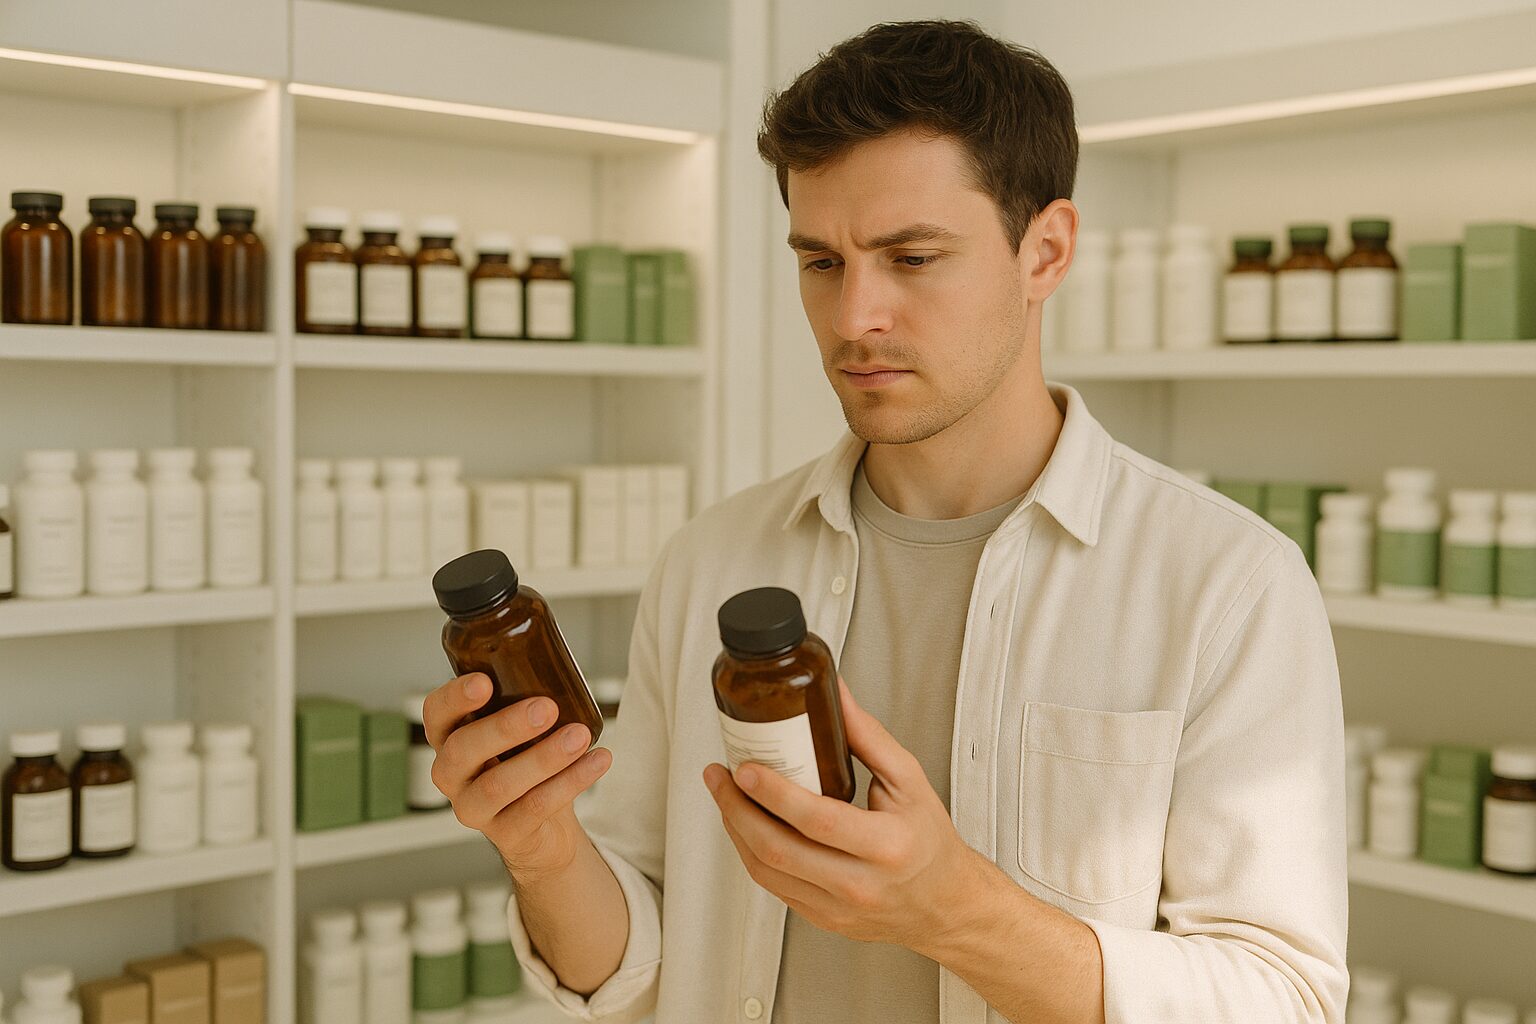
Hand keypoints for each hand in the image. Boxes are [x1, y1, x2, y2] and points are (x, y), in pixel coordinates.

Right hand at [424, 673, 612, 880]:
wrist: (543, 828)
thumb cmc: (527, 762)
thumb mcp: (521, 729)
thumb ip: (526, 697)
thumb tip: (559, 656)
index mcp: (451, 738)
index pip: (436, 714)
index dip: (454, 698)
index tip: (485, 681)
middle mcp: (452, 774)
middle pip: (463, 749)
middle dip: (505, 726)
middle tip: (546, 707)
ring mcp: (473, 808)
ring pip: (499, 784)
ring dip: (544, 757)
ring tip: (580, 736)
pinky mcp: (504, 835)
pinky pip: (534, 809)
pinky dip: (570, 782)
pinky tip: (597, 761)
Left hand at [703, 678, 981, 953]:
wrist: (944, 904)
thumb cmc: (929, 841)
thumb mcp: (910, 780)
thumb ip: (867, 736)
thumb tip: (834, 694)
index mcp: (887, 845)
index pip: (818, 820)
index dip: (774, 793)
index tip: (745, 768)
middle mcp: (860, 884)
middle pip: (779, 850)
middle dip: (737, 809)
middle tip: (720, 776)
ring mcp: (837, 908)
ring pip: (767, 872)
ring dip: (736, 830)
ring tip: (725, 795)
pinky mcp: (822, 919)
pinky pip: (773, 886)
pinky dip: (752, 852)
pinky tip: (746, 825)